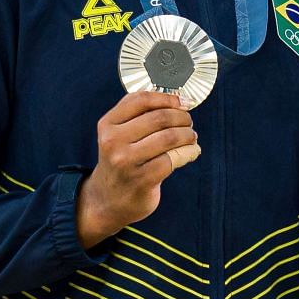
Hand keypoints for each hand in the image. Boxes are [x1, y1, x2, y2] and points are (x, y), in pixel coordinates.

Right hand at [75, 92, 198, 248]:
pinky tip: (192, 152)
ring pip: (169, 137)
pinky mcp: (141, 180)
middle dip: (182, 118)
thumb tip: (177, 100)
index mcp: (108, 124)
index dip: (168, 98)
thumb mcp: (118, 134)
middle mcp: (113, 141)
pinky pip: (173, 159)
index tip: (183, 102)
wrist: (106, 200)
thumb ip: (139, 114)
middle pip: (160, 118)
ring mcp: (126, 161)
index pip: (141, 100)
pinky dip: (189, 152)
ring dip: (188, 135)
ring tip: (191, 138)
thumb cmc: (120, 161)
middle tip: (189, 123)